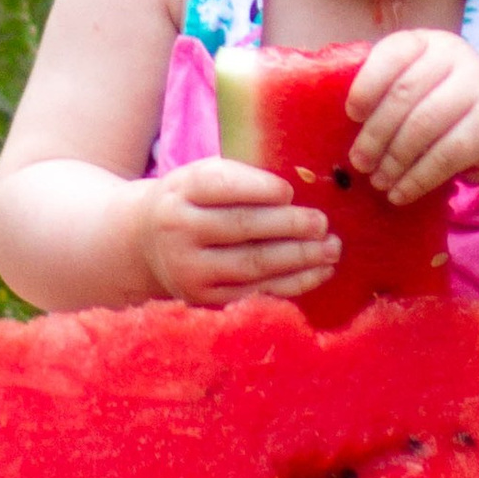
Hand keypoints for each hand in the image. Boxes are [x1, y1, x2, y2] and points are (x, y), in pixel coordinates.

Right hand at [136, 156, 341, 305]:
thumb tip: (298, 192)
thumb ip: (240, 179)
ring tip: (331, 249)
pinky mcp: (205, 299)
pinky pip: (257, 292)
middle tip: (322, 223)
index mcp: (181, 192)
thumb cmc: (192, 202)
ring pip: (253, 265)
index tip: (290, 191)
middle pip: (241, 228)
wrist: (146, 244)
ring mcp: (191, 270)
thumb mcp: (200, 178)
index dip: (259, 189)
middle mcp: (180, 232)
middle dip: (288, 226)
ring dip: (299, 258)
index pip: (221, 186)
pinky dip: (293, 283)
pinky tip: (319, 272)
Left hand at [345, 29, 478, 206]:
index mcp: (429, 42)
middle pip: (404, 95)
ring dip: (393, 160)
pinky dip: (417, 179)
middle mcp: (458, 57)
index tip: (351, 115)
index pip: (393, 53)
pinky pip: (446, 156)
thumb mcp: (418, 89)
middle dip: (375, 134)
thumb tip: (335, 123)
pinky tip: (400, 193)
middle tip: (359, 163)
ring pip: (423, 126)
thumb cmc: (443, 109)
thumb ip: (386, 93)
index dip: (367, 85)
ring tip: (378, 181)